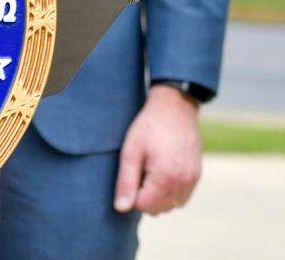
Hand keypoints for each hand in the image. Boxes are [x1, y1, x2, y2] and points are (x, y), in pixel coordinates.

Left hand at [113, 84, 202, 214]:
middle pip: (158, 209)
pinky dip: (170, 192)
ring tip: (150, 170)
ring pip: (171, 206)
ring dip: (158, 196)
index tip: (130, 173)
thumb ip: (126, 181)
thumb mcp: (131, 151)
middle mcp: (183, 183)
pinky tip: (161, 172)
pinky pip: (182, 197)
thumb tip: (121, 208)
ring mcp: (193, 180)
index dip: (132, 193)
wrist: (175, 108)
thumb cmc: (149, 127)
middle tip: (139, 170)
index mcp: (166, 178)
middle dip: (145, 196)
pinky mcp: (197, 175)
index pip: (144, 206)